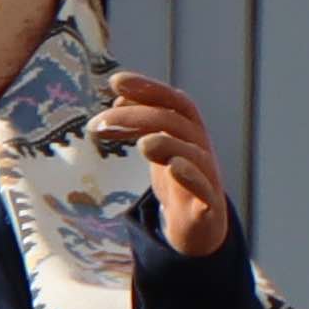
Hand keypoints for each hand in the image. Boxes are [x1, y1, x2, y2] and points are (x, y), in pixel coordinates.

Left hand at [94, 73, 232, 257]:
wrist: (201, 228)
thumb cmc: (179, 183)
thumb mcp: (159, 150)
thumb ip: (142, 125)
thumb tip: (119, 98)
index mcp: (188, 133)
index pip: (173, 101)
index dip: (148, 88)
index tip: (115, 81)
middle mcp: (201, 149)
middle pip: (176, 123)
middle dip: (138, 118)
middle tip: (99, 124)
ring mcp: (208, 176)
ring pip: (194, 153)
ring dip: (167, 143)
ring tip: (142, 144)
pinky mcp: (210, 206)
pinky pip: (206, 188)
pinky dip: (191, 176)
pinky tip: (174, 167)